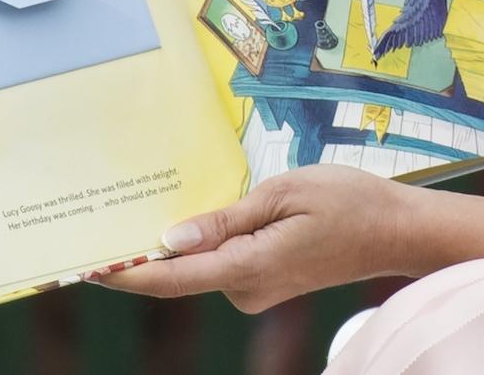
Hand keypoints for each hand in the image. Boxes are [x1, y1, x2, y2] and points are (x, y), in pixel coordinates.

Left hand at [89, 163, 407, 311]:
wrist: (398, 230)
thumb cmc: (350, 203)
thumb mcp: (285, 194)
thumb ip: (224, 220)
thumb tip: (169, 239)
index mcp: (248, 267)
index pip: (171, 279)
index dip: (124, 275)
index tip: (85, 267)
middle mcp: (246, 290)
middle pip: (182, 270)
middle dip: (150, 246)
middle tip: (112, 212)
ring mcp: (257, 290)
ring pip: (204, 264)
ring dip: (185, 240)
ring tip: (168, 200)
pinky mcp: (266, 283)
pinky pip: (224, 262)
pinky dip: (209, 243)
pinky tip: (210, 215)